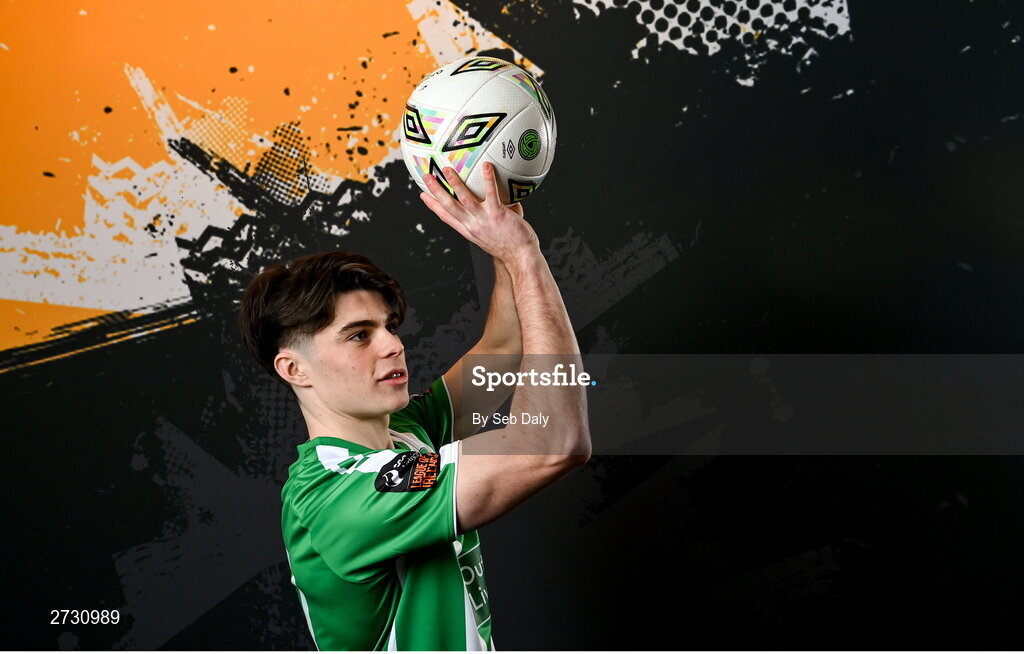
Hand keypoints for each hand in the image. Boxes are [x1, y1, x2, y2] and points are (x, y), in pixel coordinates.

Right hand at [420, 162, 539, 261]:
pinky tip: (486, 166)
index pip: (446, 217)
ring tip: (447, 169)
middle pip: (449, 206)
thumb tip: (506, 199)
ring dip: (454, 183)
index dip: (433, 205)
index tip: (423, 195)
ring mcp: (484, 220)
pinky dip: (488, 179)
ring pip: (464, 199)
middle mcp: (473, 225)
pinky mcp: (497, 215)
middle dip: (436, 191)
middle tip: (427, 177)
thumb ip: (493, 216)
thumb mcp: (494, 234)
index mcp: (469, 231)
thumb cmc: (512, 247)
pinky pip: (491, 194)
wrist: (521, 258)